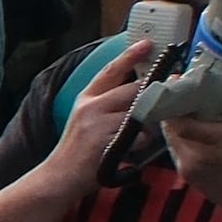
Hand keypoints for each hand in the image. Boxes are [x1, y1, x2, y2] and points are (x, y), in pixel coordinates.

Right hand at [25, 37, 152, 203]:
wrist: (58, 177)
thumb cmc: (78, 151)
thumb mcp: (87, 120)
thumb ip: (108, 105)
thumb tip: (138, 94)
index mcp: (86, 98)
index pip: (111, 70)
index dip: (130, 55)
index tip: (147, 44)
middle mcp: (91, 106)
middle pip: (132, 89)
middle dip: (150, 94)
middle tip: (163, 97)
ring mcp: (97, 123)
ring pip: (139, 114)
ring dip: (145, 127)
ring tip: (134, 140)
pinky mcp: (105, 141)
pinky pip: (137, 137)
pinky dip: (139, 145)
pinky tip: (127, 154)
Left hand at [155, 68, 221, 221]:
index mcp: (218, 140)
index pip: (179, 117)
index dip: (176, 98)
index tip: (183, 79)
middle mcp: (199, 156)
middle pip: (170, 126)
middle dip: (175, 107)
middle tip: (186, 91)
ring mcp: (192, 171)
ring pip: (171, 140)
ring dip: (176, 125)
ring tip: (188, 108)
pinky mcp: (191, 182)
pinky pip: (178, 155)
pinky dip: (181, 142)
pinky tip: (193, 131)